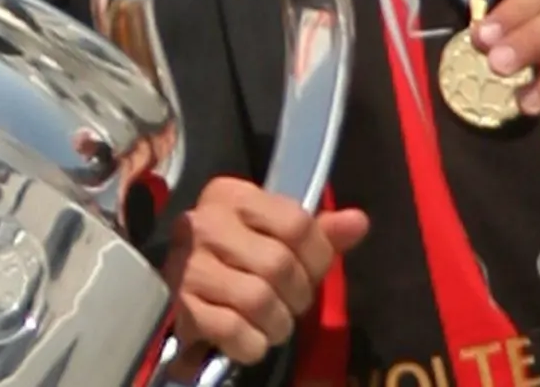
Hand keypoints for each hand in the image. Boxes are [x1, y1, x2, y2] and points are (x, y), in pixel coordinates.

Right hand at [163, 178, 368, 365]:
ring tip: (270, 321)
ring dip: (276, 324)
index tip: (307, 270)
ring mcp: (188, 265)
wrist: (187, 290)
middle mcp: (205, 223)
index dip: (315, 258)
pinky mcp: (181, 306)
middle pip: (278, 265)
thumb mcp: (279, 237)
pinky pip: (234, 331)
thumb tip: (358, 221)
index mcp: (232, 196)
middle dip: (296, 295)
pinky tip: (247, 335)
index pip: (297, 224)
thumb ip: (319, 231)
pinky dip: (251, 344)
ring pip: (258, 300)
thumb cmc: (241, 258)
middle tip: (287, 301)